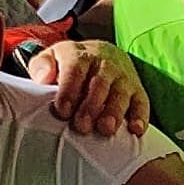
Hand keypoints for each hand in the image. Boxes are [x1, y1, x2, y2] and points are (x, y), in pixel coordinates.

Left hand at [33, 42, 150, 137]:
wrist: (102, 55)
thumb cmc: (70, 65)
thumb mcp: (51, 59)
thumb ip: (41, 66)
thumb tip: (43, 78)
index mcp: (80, 54)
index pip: (75, 68)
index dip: (69, 90)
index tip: (62, 111)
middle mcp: (105, 63)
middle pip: (100, 82)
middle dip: (91, 105)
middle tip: (82, 127)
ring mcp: (123, 77)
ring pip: (121, 93)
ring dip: (114, 112)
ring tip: (106, 129)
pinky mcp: (138, 90)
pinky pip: (142, 102)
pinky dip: (140, 116)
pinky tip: (135, 130)